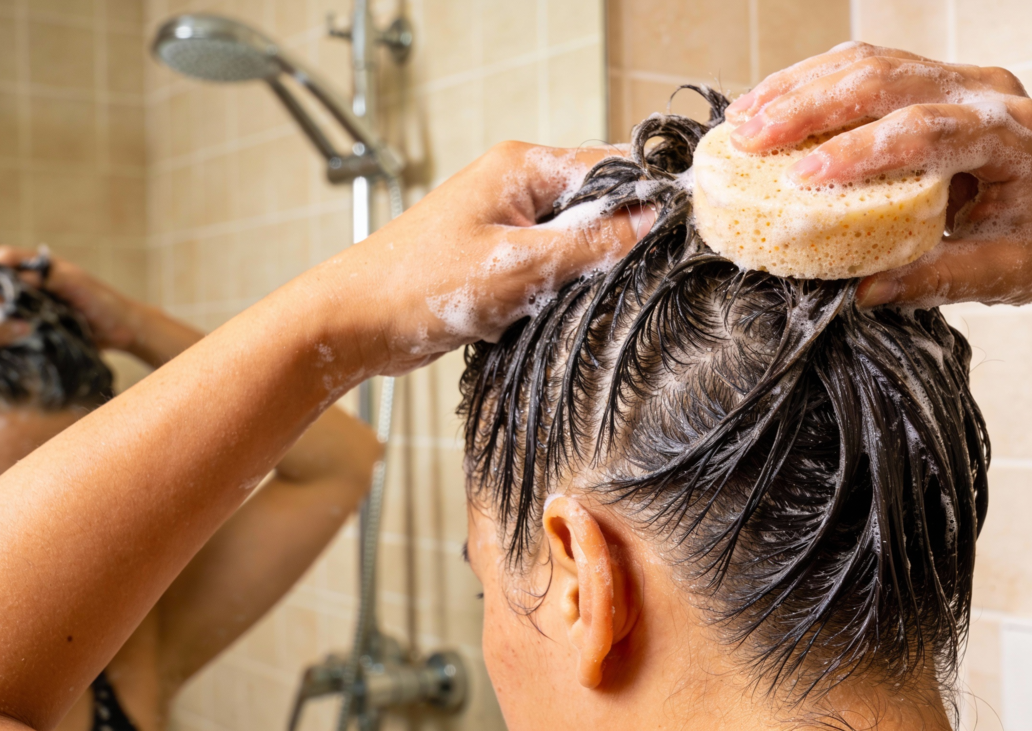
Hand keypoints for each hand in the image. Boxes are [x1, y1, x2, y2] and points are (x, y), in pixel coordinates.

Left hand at [0, 242, 144, 350]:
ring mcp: (52, 271)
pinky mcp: (70, 277)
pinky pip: (39, 268)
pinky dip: (22, 273)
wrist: (126, 329)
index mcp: (24, 282)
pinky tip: (12, 284)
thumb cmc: (87, 333)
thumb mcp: (43, 330)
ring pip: (6, 254)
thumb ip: (17, 326)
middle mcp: (35, 271)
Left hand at [327, 142, 653, 374]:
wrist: (356, 322)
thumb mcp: (520, 266)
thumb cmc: (422, 286)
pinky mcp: (498, 257)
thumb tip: (651, 220)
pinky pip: (549, 267)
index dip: (646, 199)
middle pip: (596, 204)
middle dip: (612, 244)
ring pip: (574, 242)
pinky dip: (554, 291)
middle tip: (622, 280)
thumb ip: (591, 243)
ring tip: (571, 299)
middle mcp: (517, 185)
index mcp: (522, 167)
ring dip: (581, 274)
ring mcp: (506, 221)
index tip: (674, 235)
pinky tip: (545, 313)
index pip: (609, 166)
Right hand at [726, 42, 1031, 307]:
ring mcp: (962, 78)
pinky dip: (815, 84)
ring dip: (800, 87)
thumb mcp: (1000, 276)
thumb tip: (863, 292)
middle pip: (888, 77)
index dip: (861, 150)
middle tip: (749, 138)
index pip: (928, 130)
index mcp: (1014, 137)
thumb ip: (935, 281)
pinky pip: (870, 67)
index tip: (804, 178)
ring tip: (743, 119)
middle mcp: (989, 92)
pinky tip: (771, 105)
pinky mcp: (937, 80)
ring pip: (871, 61)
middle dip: (809, 106)